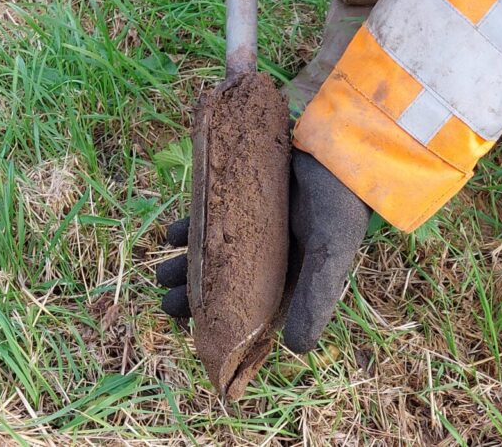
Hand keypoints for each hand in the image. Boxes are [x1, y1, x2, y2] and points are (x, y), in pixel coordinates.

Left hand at [155, 150, 369, 352]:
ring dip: (188, 264)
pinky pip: (213, 217)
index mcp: (293, 275)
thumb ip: (313, 300)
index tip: (192, 328)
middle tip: (167, 303)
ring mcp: (257, 227)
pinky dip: (194, 227)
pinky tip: (174, 234)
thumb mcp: (327, 256)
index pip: (252, 308)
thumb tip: (297, 349)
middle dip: (196, 295)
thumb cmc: (338, 206)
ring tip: (163, 271)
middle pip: (227, 283)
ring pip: (215, 252)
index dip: (222, 320)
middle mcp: (273, 256)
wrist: (338, 150)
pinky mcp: (246, 198)